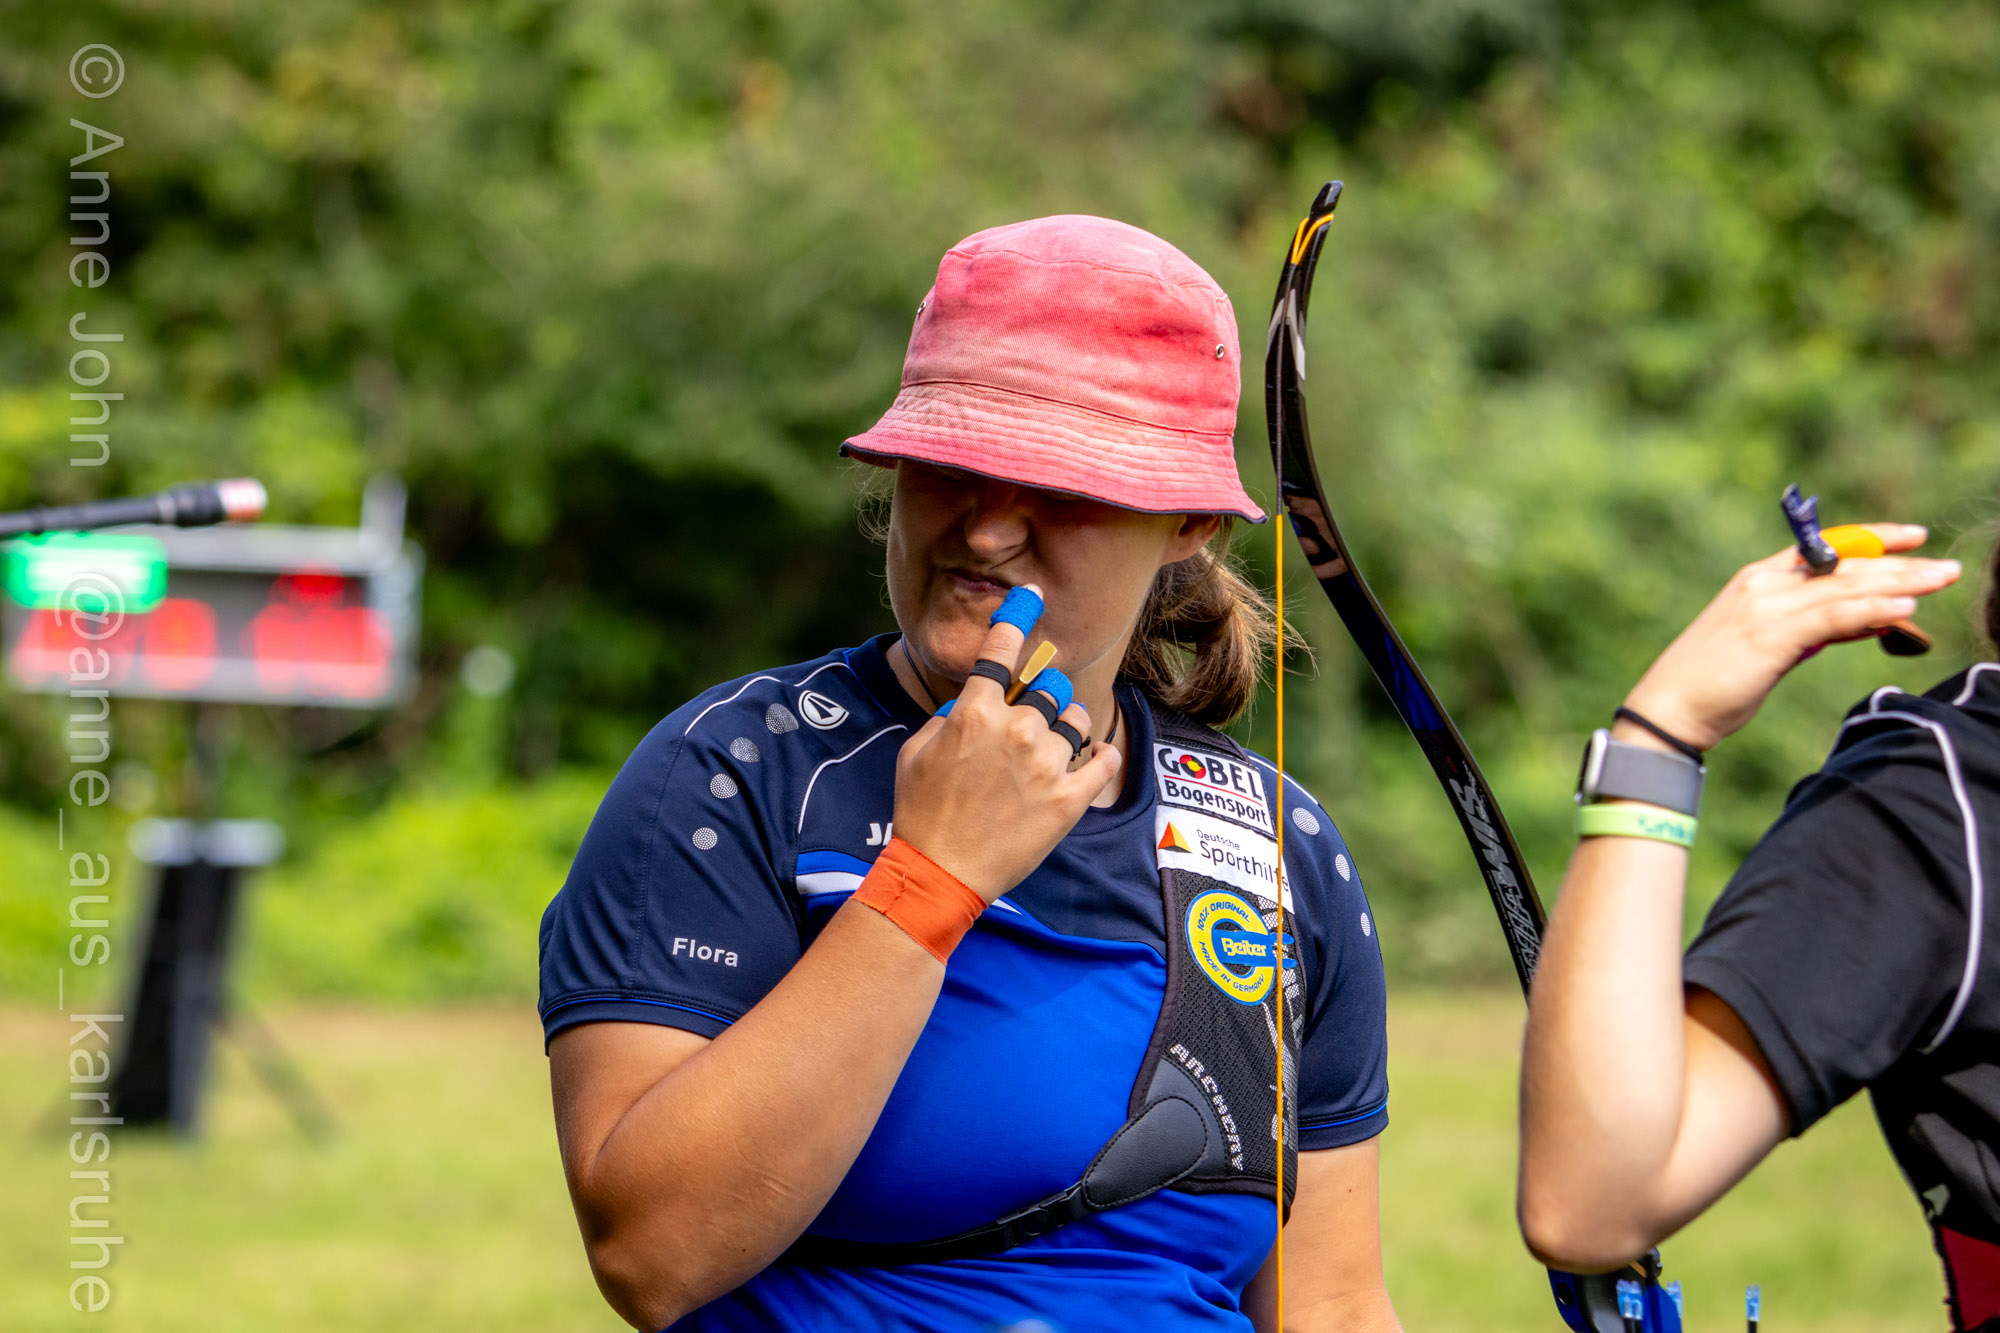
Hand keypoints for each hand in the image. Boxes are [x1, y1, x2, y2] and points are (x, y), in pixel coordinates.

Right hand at [891, 585, 1122, 902]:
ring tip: (1049, 752)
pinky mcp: (1069, 799)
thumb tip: (969, 703)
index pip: (1001, 651)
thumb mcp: (915, 753)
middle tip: (1029, 722)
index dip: (1017, 617)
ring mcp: (1047, 765)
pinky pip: (1103, 760)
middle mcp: (1016, 730)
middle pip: (1048, 689)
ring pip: (1075, 723)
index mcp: (975, 713)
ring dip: (1065, 730)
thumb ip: (947, 717)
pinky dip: (1102, 755)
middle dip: (1041, 698)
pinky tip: (1096, 756)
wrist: (940, 874)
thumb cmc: (920, 813)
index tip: (1031, 596)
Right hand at [1622, 524, 1959, 751]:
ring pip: (1845, 587)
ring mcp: (1766, 606)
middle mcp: (1763, 583)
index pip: (1826, 548)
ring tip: (1941, 580)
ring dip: (1900, 583)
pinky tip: (1904, 610)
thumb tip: (1865, 620)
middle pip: (1844, 565)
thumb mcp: (1770, 647)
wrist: (1668, 710)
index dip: (1873, 538)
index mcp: (1758, 579)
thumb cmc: (1714, 684)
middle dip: (1901, 565)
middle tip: (1947, 567)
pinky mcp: (1770, 635)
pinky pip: (1831, 618)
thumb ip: (1813, 628)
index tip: (1913, 537)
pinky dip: (1870, 611)